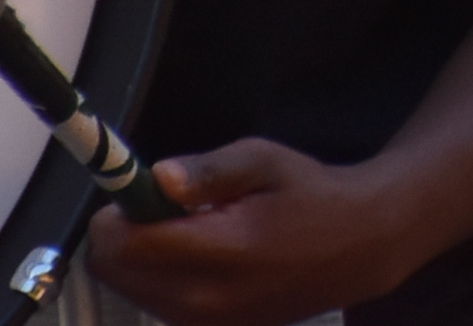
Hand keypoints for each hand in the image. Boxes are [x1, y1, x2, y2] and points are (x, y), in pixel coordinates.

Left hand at [80, 141, 421, 325]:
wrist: (357, 249)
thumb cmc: (310, 196)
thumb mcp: (265, 162)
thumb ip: (208, 172)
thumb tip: (157, 178)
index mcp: (222, 253)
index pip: (125, 247)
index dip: (115, 215)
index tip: (136, 191)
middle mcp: (205, 301)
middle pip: (115, 274)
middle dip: (122, 235)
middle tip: (163, 206)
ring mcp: (206, 325)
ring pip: (129, 289)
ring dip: (139, 257)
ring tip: (190, 230)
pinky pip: (154, 303)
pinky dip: (158, 276)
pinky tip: (200, 256)